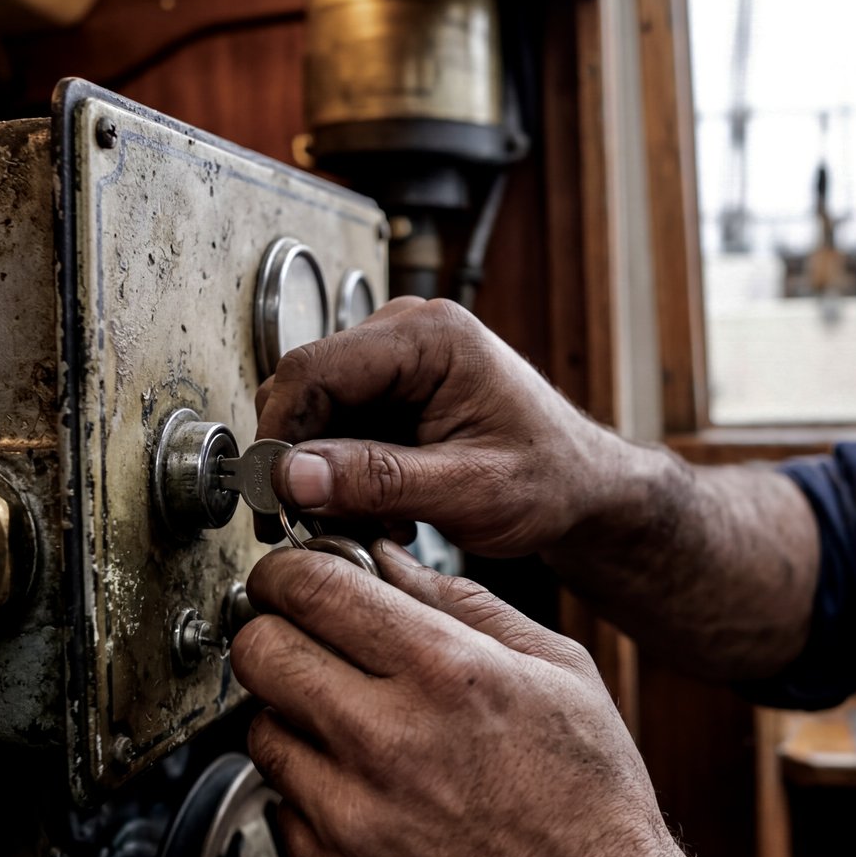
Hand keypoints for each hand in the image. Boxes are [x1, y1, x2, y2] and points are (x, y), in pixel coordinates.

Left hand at [230, 540, 748, 856]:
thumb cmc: (591, 803)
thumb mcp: (560, 672)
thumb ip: (465, 604)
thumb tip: (391, 563)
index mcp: (447, 673)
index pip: (313, 588)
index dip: (289, 570)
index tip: (291, 575)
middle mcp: (389, 741)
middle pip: (261, 651)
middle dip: (273, 631)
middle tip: (299, 638)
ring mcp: (353, 817)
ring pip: (260, 729)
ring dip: (291, 715)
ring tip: (347, 724)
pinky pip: (281, 808)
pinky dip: (311, 792)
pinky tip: (365, 790)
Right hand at [255, 298, 629, 556]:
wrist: (583, 485)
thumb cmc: (551, 478)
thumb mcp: (469, 490)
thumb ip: (380, 480)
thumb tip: (293, 475)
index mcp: (429, 336)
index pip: (312, 371)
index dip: (279, 437)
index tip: (272, 499)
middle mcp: (406, 331)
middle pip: (305, 390)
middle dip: (301, 463)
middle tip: (316, 525)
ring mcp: (396, 358)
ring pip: (314, 414)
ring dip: (325, 475)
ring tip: (368, 523)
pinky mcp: (391, 388)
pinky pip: (336, 428)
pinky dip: (344, 475)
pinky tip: (381, 510)